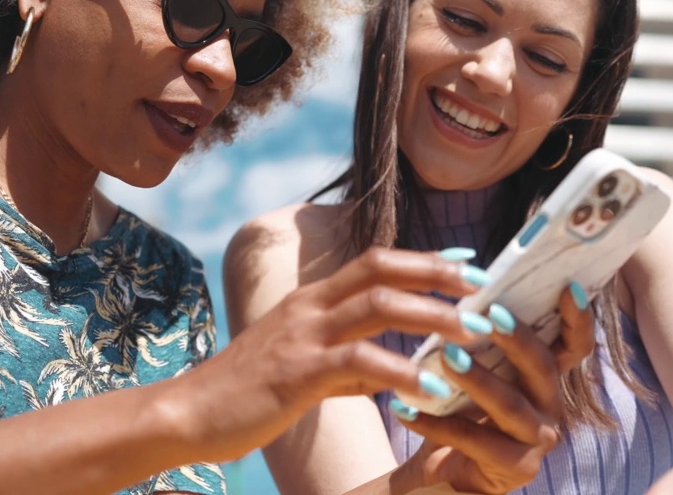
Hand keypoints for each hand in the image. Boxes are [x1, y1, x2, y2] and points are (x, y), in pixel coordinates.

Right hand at [184, 247, 488, 461]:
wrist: (188, 414)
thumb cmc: (244, 395)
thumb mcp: (302, 370)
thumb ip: (345, 365)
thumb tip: (387, 371)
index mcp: (310, 301)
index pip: (375, 262)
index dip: (423, 258)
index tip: (468, 259)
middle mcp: (308, 307)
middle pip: (382, 268)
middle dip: (438, 272)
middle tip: (485, 285)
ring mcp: (302, 335)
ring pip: (378, 306)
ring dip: (433, 315)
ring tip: (476, 332)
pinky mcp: (297, 371)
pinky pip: (359, 362)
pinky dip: (403, 372)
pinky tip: (434, 389)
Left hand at [396, 285, 595, 493]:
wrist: (450, 467)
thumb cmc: (465, 407)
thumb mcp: (478, 369)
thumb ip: (481, 336)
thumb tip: (464, 279)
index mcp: (545, 376)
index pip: (574, 345)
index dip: (578, 318)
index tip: (570, 286)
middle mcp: (550, 405)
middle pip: (542, 366)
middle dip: (516, 338)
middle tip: (485, 315)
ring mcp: (536, 439)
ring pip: (509, 404)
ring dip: (477, 378)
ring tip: (446, 356)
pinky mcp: (514, 467)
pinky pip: (470, 440)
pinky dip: (434, 423)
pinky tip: (403, 409)